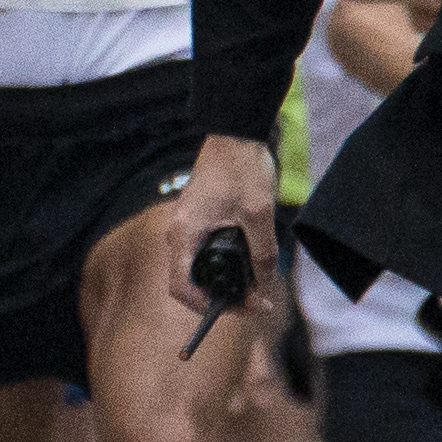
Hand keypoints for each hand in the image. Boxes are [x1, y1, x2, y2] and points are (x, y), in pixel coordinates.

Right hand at [164, 137, 276, 318]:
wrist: (236, 132)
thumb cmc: (242, 169)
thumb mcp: (258, 217)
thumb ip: (261, 257)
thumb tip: (262, 292)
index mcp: (184, 235)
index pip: (182, 288)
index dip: (207, 307)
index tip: (240, 308)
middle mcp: (179, 233)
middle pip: (190, 281)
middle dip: (221, 296)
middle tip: (255, 300)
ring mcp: (187, 225)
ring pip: (199, 267)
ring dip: (224, 280)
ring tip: (255, 283)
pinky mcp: (197, 218)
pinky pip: (204, 251)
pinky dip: (224, 263)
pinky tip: (249, 261)